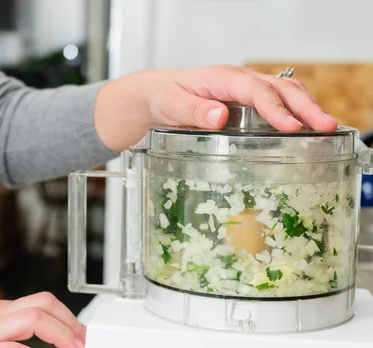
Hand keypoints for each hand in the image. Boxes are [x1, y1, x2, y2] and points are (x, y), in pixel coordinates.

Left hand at [95, 65, 338, 151]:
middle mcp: (239, 80)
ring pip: (285, 91)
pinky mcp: (248, 101)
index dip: (275, 108)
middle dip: (305, 107)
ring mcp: (246, 89)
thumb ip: (193, 110)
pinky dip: (296, 112)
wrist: (159, 93)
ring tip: (326, 130)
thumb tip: (219, 116)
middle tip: (326, 127)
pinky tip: (305, 129)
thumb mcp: (172, 104)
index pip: (255, 91)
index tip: (292, 126)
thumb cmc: (165, 96)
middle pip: (280, 88)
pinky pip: (278, 101)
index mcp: (222, 79)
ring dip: (306, 108)